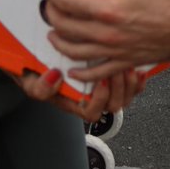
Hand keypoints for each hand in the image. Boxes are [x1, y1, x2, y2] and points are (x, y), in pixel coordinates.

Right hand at [16, 67, 144, 120]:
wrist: (39, 56)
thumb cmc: (37, 70)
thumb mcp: (30, 79)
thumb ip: (40, 85)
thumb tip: (55, 77)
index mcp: (74, 103)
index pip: (92, 112)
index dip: (99, 99)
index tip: (100, 81)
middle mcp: (91, 99)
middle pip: (114, 105)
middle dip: (118, 88)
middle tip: (117, 69)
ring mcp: (105, 90)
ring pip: (126, 96)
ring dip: (129, 82)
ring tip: (126, 66)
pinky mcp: (116, 78)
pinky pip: (134, 86)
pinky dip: (139, 80)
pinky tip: (138, 69)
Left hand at [42, 0, 169, 81]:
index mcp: (109, 9)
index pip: (69, 4)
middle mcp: (108, 34)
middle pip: (67, 29)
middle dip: (52, 17)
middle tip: (48, 9)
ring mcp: (116, 51)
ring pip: (77, 52)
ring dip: (60, 44)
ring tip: (52, 35)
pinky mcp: (126, 62)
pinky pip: (98, 73)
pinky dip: (81, 73)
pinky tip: (73, 70)